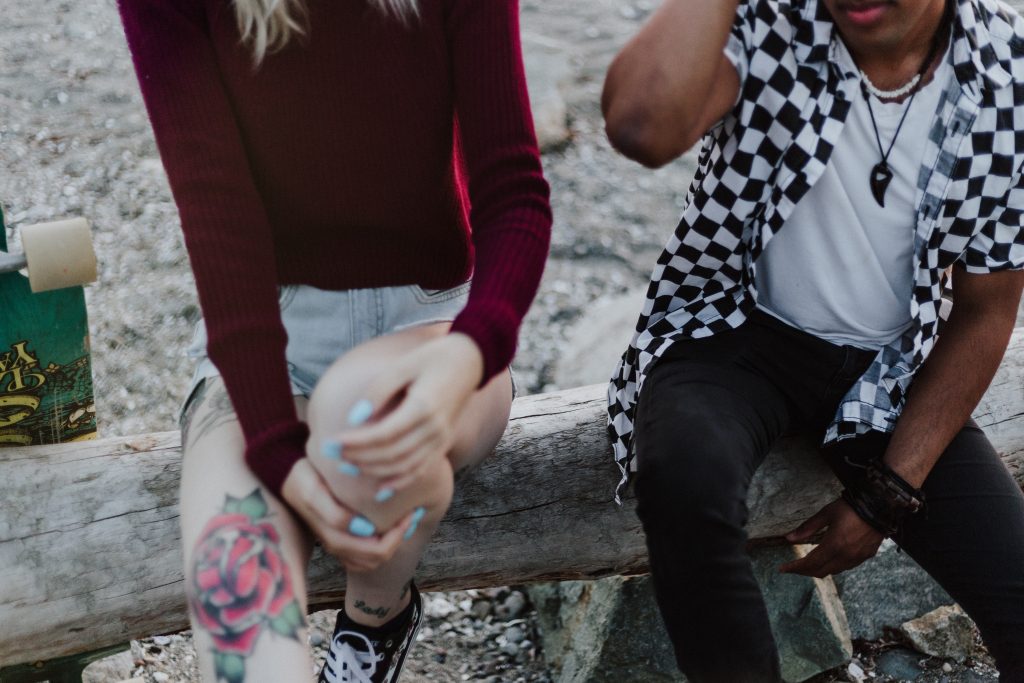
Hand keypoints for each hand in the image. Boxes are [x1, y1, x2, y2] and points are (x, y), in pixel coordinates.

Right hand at [282, 457, 414, 572]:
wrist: (285, 478)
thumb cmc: (303, 480)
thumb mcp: (314, 492)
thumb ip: (334, 514)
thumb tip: (364, 528)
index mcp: (334, 537)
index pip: (377, 548)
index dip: (399, 532)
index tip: (412, 509)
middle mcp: (337, 547)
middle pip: (378, 558)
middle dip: (400, 538)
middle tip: (413, 514)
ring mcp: (337, 547)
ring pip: (373, 561)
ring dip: (393, 544)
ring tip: (406, 520)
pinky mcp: (339, 542)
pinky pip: (364, 558)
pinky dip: (382, 547)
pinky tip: (391, 527)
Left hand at [329, 333, 483, 490]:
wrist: (469, 360)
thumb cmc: (431, 358)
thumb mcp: (402, 366)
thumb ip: (377, 392)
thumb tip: (354, 419)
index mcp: (424, 407)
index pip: (384, 434)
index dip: (356, 442)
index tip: (331, 442)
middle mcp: (435, 429)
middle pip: (392, 454)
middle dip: (358, 457)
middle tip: (331, 453)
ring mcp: (442, 439)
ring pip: (405, 467)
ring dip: (374, 471)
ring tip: (347, 467)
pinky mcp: (444, 444)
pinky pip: (421, 470)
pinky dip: (400, 482)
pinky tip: (380, 491)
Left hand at [778, 498, 883, 577]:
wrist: (881, 506)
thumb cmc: (851, 507)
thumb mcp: (826, 514)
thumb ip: (807, 527)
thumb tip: (789, 538)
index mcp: (834, 545)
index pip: (810, 563)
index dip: (795, 568)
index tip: (783, 568)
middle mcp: (846, 556)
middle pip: (820, 571)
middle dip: (804, 571)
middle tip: (793, 567)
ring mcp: (858, 558)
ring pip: (833, 571)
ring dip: (818, 569)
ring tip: (807, 564)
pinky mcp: (866, 556)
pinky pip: (846, 567)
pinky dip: (833, 566)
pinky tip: (827, 559)